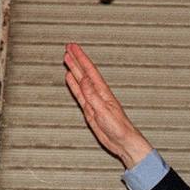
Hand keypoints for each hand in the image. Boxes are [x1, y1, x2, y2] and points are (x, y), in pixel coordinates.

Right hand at [63, 42, 153, 168]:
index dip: (81, 58)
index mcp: (103, 92)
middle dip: (77, 59)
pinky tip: (70, 78)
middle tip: (69, 47)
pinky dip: (74, 84)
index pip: (90, 70)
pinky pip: (80, 93)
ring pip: (81, 80)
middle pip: (85, 72)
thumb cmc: (119, 128)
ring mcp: (94, 100)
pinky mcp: (90, 109)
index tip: (73, 47)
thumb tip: (84, 79)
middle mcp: (98, 93)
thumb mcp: (104, 111)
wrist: (122, 141)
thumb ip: (92, 95)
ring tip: (67, 58)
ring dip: (74, 69)